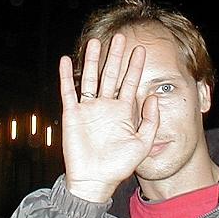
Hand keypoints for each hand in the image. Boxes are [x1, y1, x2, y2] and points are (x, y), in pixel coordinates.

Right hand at [59, 34, 159, 202]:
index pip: (130, 83)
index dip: (135, 66)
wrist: (95, 180)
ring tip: (95, 41)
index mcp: (123, 112)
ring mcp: (88, 108)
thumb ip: (151, 121)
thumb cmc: (119, 165)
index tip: (140, 49)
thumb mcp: (143, 144)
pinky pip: (68, 91)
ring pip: (89, 78)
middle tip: (120, 37)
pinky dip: (66, 76)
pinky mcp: (72, 114)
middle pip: (111, 75)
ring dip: (92, 60)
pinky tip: (65, 60)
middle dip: (115, 56)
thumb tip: (153, 96)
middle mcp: (105, 106)